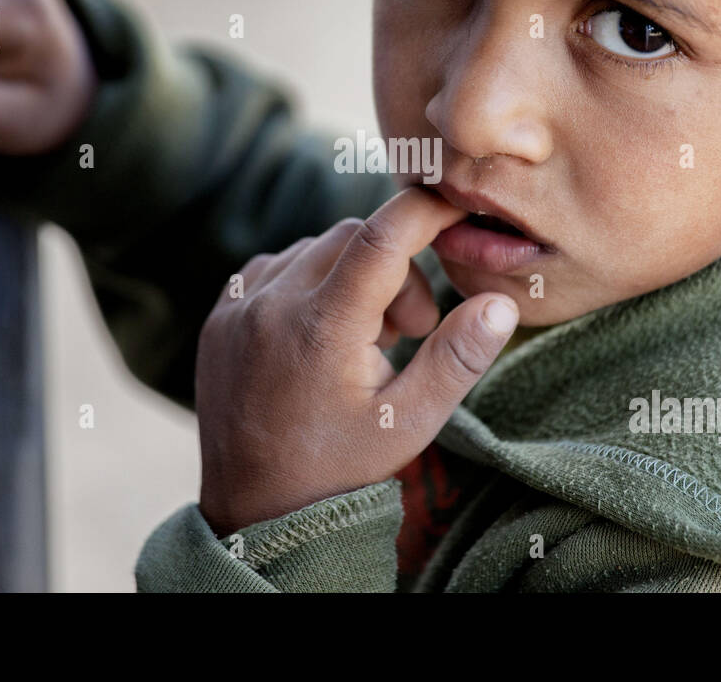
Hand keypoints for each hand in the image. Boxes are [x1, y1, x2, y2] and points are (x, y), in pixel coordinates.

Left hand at [195, 186, 520, 534]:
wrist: (253, 512)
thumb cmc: (339, 471)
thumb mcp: (409, 422)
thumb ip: (457, 358)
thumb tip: (500, 303)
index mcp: (322, 328)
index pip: (383, 235)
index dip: (427, 210)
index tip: (456, 208)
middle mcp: (271, 305)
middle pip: (351, 237)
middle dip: (394, 269)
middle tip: (408, 331)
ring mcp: (237, 307)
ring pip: (314, 250)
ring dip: (350, 278)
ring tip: (361, 345)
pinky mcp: (220, 316)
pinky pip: (276, 268)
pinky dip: (309, 285)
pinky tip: (320, 338)